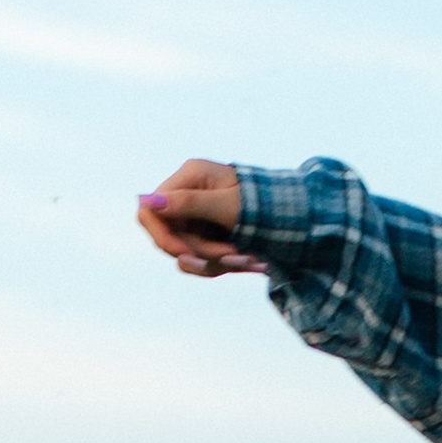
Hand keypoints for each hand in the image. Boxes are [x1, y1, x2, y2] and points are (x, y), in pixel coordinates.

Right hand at [137, 161, 260, 276]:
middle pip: (168, 238)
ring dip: (215, 263)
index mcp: (190, 177)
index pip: (149, 212)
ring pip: (185, 253)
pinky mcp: (206, 234)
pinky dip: (222, 265)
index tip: (184, 253)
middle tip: (233, 255)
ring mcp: (196, 216)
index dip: (162, 238)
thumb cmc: (264, 204)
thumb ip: (188, 203)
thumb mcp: (227, 205)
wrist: (294, 216)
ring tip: (249, 258)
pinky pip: (200, 260)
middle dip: (199, 253)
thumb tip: (147, 202)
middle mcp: (188, 195)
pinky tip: (248, 260)